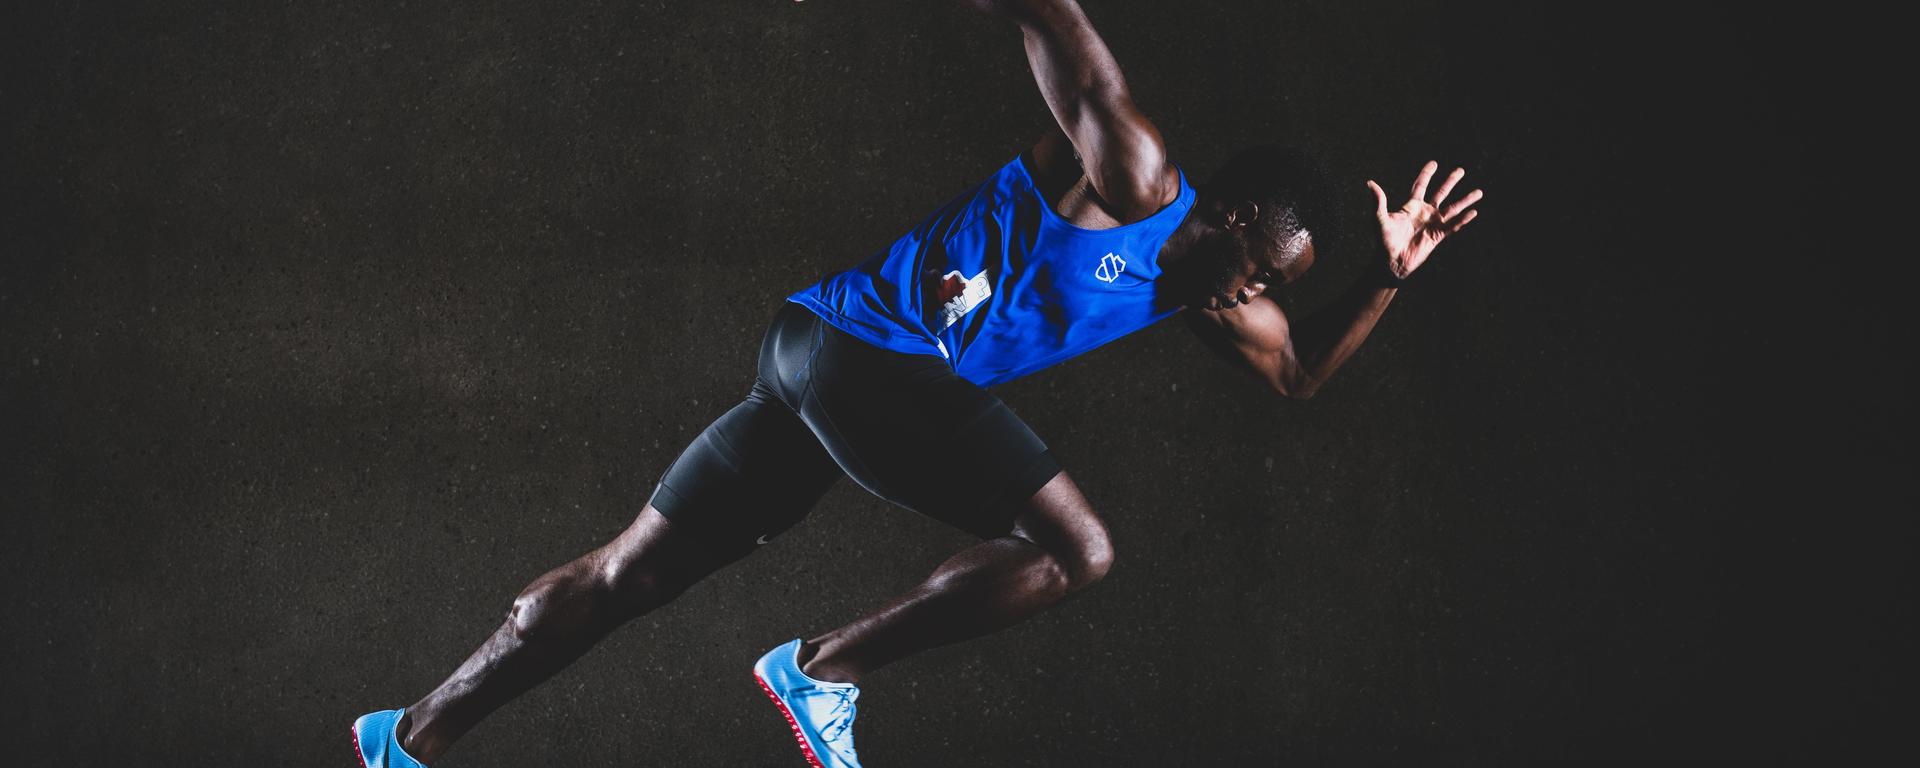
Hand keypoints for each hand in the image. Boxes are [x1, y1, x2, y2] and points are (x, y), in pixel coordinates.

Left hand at [1365, 161, 1483, 278]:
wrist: (1391, 262)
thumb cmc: (1384, 241)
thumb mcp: (1379, 218)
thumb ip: (1378, 201)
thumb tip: (1370, 183)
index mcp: (1411, 206)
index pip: (1420, 186)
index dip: (1427, 174)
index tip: (1434, 163)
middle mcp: (1424, 213)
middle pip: (1440, 193)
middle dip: (1450, 181)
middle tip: (1460, 170)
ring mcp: (1433, 224)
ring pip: (1453, 209)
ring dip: (1465, 200)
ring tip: (1479, 192)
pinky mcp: (1438, 236)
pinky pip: (1453, 226)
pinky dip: (1463, 219)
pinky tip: (1474, 212)